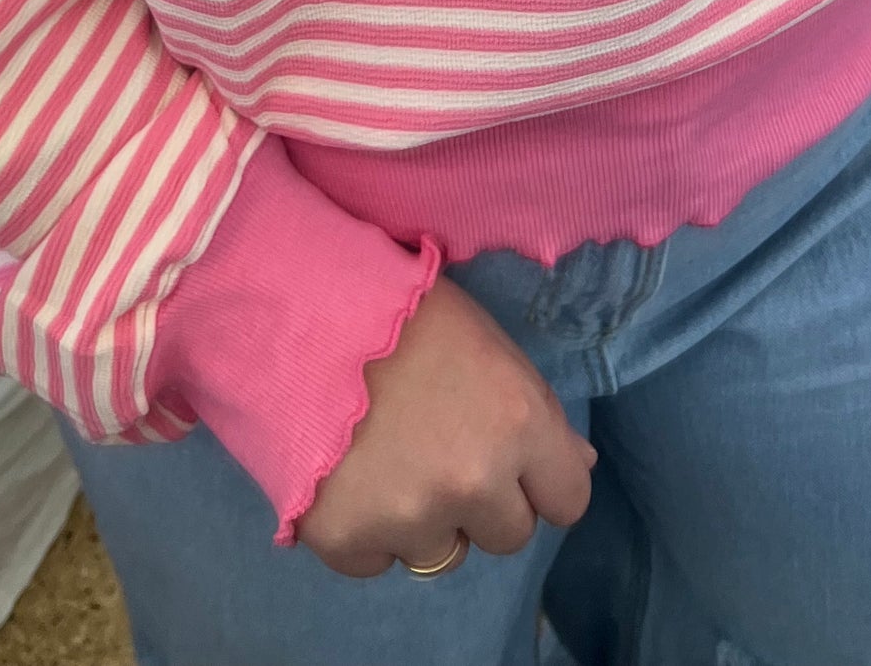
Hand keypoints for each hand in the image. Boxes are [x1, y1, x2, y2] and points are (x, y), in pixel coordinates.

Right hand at [296, 272, 595, 578]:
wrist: (293, 308)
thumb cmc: (399, 308)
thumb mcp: (484, 340)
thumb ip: (535, 406)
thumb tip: (577, 464)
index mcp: (517, 422)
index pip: (567, 500)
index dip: (539, 480)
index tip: (510, 462)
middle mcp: (473, 480)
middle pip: (508, 535)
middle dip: (483, 502)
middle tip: (438, 450)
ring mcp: (410, 516)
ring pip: (441, 553)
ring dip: (423, 518)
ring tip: (384, 455)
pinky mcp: (348, 538)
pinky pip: (377, 560)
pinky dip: (367, 529)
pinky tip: (347, 472)